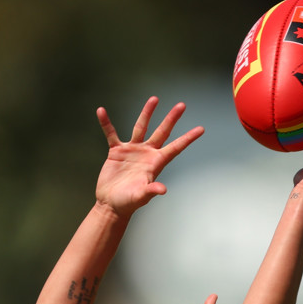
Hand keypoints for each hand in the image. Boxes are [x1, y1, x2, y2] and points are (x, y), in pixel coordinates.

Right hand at [95, 96, 203, 216]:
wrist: (111, 204)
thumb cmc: (128, 203)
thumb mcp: (140, 197)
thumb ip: (151, 191)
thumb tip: (163, 189)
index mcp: (155, 163)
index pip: (175, 148)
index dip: (188, 139)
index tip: (201, 129)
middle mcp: (146, 154)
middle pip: (162, 132)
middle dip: (171, 119)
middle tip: (182, 105)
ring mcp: (132, 150)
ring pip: (141, 127)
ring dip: (147, 113)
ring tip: (154, 99)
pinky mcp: (117, 151)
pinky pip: (111, 134)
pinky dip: (106, 123)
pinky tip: (101, 111)